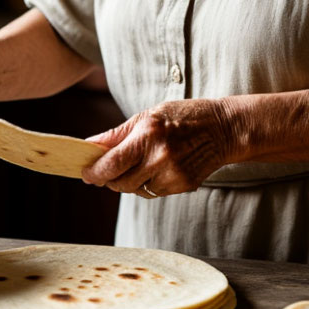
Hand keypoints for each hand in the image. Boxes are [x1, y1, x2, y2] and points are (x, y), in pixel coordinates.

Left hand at [80, 99, 233, 197]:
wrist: (223, 128)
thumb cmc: (182, 116)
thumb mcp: (147, 116)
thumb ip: (117, 134)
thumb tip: (90, 146)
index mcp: (148, 135)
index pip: (112, 164)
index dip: (94, 172)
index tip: (85, 173)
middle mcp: (160, 158)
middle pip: (120, 182)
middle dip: (109, 179)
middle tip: (106, 170)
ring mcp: (173, 174)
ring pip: (136, 190)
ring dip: (129, 182)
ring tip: (138, 163)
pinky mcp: (183, 186)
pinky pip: (154, 192)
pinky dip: (148, 184)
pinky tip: (157, 168)